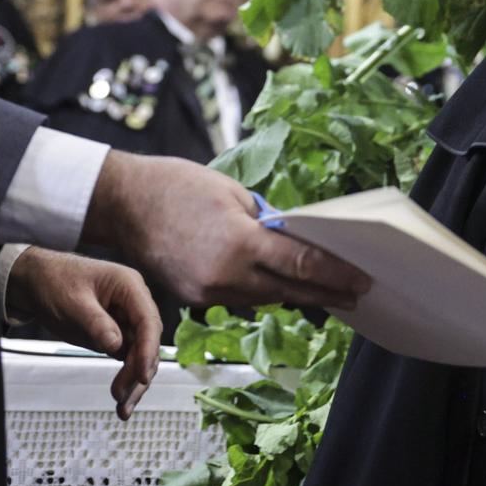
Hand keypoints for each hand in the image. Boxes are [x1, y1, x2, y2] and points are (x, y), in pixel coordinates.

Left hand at [5, 247, 159, 418]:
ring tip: (122, 408)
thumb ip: (95, 323)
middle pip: (148, 342)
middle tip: (121, 396)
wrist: (36, 282)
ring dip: (134, 382)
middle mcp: (133, 304)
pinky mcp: (117, 335)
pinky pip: (128, 360)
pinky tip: (121, 398)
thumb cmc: (55, 281)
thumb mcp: (72, 302)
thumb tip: (116, 346)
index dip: (148, 349)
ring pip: (141, 356)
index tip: (141, 376)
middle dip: (138, 372)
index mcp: (129, 286)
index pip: (148, 321)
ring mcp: (126, 320)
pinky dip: (126, 379)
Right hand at [83, 154, 370, 309]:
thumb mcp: (234, 194)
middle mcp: (225, 277)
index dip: (336, 274)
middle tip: (354, 293)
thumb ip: (267, 223)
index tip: (360, 278)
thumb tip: (296, 241)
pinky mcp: (195, 299)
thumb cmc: (176, 186)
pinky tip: (279, 286)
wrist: (124, 203)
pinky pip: (239, 299)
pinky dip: (261, 292)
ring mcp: (208, 293)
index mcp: (240, 244)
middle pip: (290, 291)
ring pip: (265, 299)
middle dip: (325, 292)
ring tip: (324, 290)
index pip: (302, 265)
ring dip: (295, 294)